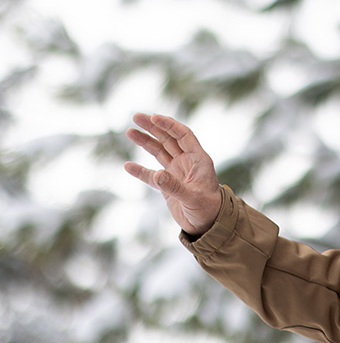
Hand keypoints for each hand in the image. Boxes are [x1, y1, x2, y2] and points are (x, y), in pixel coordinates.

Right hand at [124, 113, 222, 235]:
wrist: (207, 226)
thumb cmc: (208, 210)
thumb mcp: (192, 197)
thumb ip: (174, 186)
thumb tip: (156, 174)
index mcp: (198, 160)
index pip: (183, 135)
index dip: (169, 125)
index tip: (153, 117)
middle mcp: (187, 163)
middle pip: (169, 139)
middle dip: (153, 127)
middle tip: (136, 117)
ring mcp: (177, 173)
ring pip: (160, 152)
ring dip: (146, 141)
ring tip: (130, 132)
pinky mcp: (168, 185)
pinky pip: (151, 175)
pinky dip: (141, 171)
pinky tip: (128, 166)